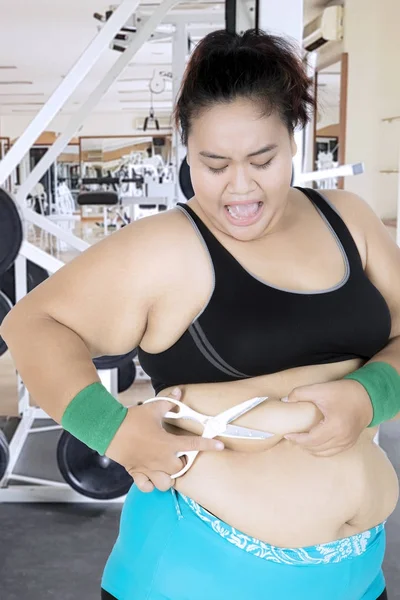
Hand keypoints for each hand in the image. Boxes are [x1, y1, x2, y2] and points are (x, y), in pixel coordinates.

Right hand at [105, 388, 223, 491]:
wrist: (110, 430)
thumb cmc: (132, 420)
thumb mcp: (153, 408)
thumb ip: (169, 402)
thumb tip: (178, 393)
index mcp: (168, 443)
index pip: (194, 445)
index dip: (208, 445)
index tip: (219, 446)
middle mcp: (161, 459)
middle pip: (180, 470)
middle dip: (183, 463)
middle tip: (179, 454)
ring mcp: (148, 468)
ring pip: (165, 483)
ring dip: (169, 477)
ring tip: (167, 468)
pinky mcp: (136, 472)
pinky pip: (147, 487)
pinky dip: (150, 484)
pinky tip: (151, 475)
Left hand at [282, 379, 372, 456]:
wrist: (368, 396)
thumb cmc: (345, 392)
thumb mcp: (321, 389)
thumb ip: (300, 393)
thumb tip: (285, 400)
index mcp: (334, 427)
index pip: (310, 440)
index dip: (297, 439)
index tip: (288, 434)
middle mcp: (341, 438)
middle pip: (316, 449)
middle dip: (301, 444)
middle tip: (292, 437)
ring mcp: (347, 442)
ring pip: (324, 453)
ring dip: (310, 449)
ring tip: (301, 440)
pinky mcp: (350, 443)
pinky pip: (332, 452)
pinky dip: (321, 450)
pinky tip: (314, 443)